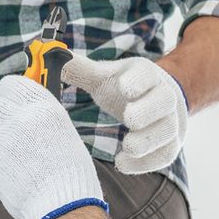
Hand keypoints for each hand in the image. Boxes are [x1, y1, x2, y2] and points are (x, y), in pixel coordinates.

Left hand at [0, 76, 107, 218]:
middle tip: (6, 131)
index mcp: (43, 108)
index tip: (7, 101)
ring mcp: (5, 142)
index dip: (6, 94)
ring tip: (14, 156)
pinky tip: (16, 177)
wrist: (66, 204)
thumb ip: (38, 119)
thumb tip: (19, 110)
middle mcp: (22, 120)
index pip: (10, 85)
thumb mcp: (62, 132)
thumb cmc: (70, 171)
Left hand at [62, 54, 188, 174]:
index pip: (146, 75)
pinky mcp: (168, 145)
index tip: (124, 88)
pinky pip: (164, 155)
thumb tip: (49, 54)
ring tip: (128, 147)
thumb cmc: (126, 89)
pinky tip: (124, 163)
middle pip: (164, 102)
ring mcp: (169, 122)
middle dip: (147, 111)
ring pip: (167, 131)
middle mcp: (163, 96)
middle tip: (129, 119)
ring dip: (148, 140)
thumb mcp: (104, 76)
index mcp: (145, 75)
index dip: (138, 81)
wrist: (160, 101)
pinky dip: (145, 162)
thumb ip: (79, 69)